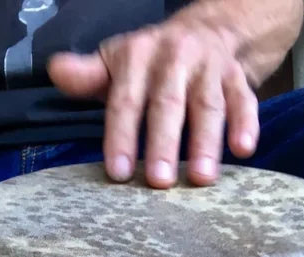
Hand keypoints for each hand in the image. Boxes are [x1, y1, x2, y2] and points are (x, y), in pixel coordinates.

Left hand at [48, 16, 259, 188]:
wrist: (210, 27)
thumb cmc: (150, 61)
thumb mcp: (115, 63)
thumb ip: (87, 76)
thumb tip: (56, 70)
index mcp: (138, 57)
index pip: (126, 100)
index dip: (122, 136)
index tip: (119, 172)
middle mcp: (174, 58)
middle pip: (168, 105)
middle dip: (163, 144)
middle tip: (159, 182)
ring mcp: (209, 68)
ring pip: (208, 106)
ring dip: (206, 143)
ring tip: (201, 179)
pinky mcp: (238, 76)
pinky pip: (244, 99)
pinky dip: (246, 123)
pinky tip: (244, 149)